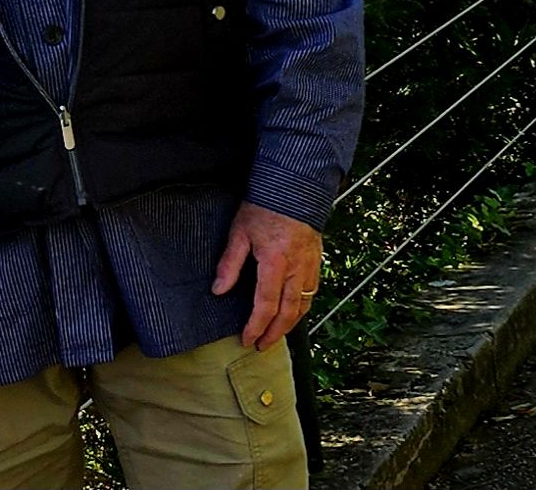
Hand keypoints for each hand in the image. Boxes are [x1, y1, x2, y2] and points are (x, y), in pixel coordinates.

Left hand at [211, 202, 322, 350]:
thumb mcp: (239, 232)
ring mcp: (310, 267)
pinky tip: (292, 313)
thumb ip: (229, 263)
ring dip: (289, 325)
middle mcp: (296, 269)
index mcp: (275, 263)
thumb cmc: (264, 207)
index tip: (247, 339)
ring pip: (303, 306)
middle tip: (261, 346)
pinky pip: (312, 293)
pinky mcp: (316, 262)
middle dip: (274, 334)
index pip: (266, 305)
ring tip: (275, 335)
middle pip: (288, 313)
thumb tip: (218, 290)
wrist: (293, 189)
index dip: (256, 326)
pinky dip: (302, 308)